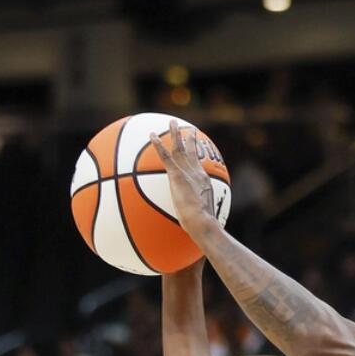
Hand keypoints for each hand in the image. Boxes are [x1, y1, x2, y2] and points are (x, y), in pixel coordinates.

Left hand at [150, 120, 219, 238]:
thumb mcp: (202, 224)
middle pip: (193, 152)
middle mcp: (198, 174)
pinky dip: (157, 144)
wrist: (203, 224)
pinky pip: (165, 156)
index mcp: (204, 184)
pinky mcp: (177, 175)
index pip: (200, 167)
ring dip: (175, 133)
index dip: (198, 158)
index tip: (197, 150)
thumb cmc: (203, 229)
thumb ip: (197, 222)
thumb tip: (197, 233)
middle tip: (189, 130)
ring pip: (180, 148)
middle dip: (190, 139)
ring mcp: (188, 173)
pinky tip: (150, 135)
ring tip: (172, 122)